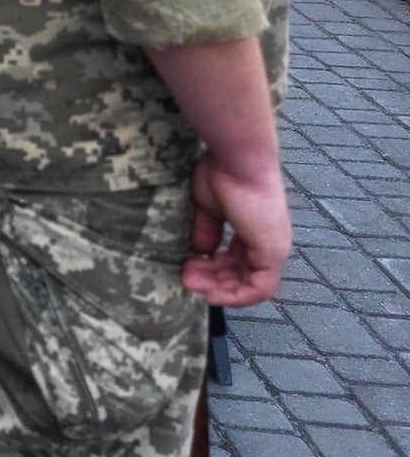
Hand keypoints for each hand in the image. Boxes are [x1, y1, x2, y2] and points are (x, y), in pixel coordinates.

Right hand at [179, 152, 289, 306]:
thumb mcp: (207, 207)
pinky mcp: (272, 254)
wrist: (238, 160)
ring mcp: (271, 248)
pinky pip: (259, 289)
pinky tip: (212, 294)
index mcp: (252, 229)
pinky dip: (235, 296)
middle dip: (211, 280)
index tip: (188, 265)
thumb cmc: (221, 173)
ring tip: (190, 282)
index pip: (236, 259)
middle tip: (185, 278)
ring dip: (218, 289)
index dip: (212, 267)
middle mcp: (265, 241)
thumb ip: (206, 231)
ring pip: (248, 285)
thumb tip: (200, 251)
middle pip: (240, 274)